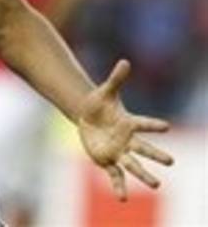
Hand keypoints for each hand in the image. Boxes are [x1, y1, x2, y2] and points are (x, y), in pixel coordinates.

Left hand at [77, 59, 173, 200]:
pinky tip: (122, 198)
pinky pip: (115, 175)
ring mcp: (119, 152)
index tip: (166, 126)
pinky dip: (119, 186)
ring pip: (134, 165)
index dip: (154, 124)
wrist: (89, 117)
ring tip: (156, 185)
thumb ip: (116, 79)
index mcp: (129, 122)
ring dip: (144, 175)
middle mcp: (127, 140)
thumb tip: (125, 61)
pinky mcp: (108, 161)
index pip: (143, 124)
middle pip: (144, 148)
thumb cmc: (100, 104)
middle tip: (171, 161)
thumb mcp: (105, 91)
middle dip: (156, 154)